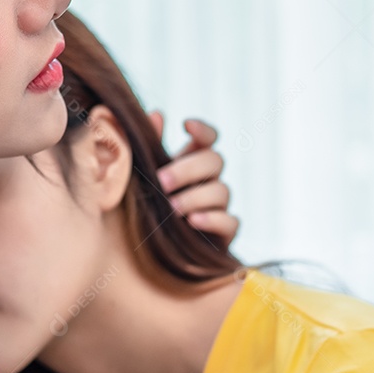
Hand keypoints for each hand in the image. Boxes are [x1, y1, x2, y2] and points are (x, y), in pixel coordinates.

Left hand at [150, 112, 238, 246]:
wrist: (147, 258)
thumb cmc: (144, 210)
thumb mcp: (143, 177)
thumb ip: (149, 147)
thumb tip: (156, 114)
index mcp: (191, 162)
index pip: (207, 139)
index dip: (202, 130)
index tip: (185, 125)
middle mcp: (209, 181)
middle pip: (215, 161)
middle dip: (188, 169)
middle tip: (161, 181)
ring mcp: (219, 206)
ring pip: (221, 191)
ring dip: (195, 196)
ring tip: (170, 208)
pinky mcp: (223, 234)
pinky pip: (230, 222)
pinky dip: (212, 220)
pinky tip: (192, 222)